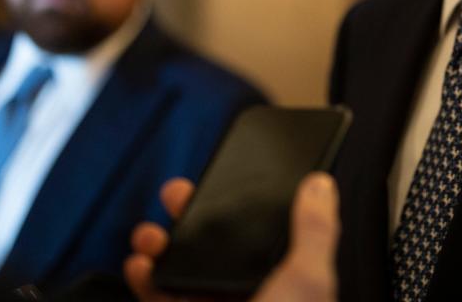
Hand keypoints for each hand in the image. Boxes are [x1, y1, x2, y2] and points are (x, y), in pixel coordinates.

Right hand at [124, 173, 338, 301]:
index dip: (249, 202)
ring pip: (183, 269)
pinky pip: (158, 298)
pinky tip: (139, 264)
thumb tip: (322, 182)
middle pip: (220, 245)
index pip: (269, 232)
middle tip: (177, 192)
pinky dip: (144, 279)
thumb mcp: (307, 282)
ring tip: (150, 232)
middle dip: (194, 214)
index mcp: (287, 282)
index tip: (229, 172)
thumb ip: (315, 233)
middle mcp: (250, 296)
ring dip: (162, 244)